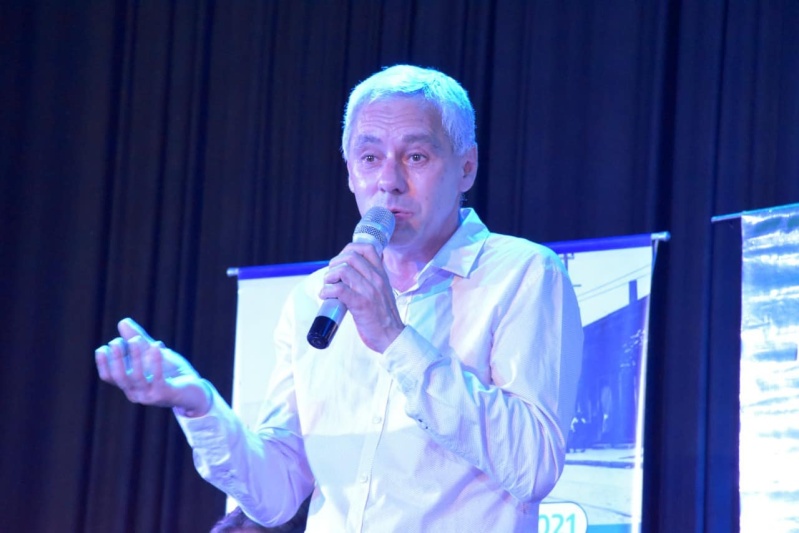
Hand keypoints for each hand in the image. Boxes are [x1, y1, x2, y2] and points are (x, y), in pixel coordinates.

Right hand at [95, 318, 211, 416]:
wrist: (195, 390)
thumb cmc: (171, 372)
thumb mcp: (152, 354)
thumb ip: (138, 340)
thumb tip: (123, 322)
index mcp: (129, 385)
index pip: (109, 377)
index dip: (104, 363)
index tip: (105, 346)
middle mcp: (136, 393)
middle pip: (120, 377)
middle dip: (116, 359)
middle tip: (115, 341)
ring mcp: (150, 396)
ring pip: (137, 377)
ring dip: (135, 357)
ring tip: (136, 340)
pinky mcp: (166, 394)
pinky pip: (158, 379)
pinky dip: (156, 361)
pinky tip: (157, 345)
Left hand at [319, 243, 403, 351]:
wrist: (392, 337)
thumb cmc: (384, 317)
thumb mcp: (383, 291)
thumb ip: (371, 280)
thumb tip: (349, 274)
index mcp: (381, 274)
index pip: (367, 248)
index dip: (349, 249)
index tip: (341, 261)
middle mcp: (376, 279)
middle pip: (350, 256)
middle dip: (334, 264)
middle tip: (331, 277)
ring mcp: (369, 291)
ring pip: (343, 270)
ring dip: (329, 277)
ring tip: (327, 287)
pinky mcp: (360, 304)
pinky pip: (338, 289)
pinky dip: (327, 291)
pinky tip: (326, 296)